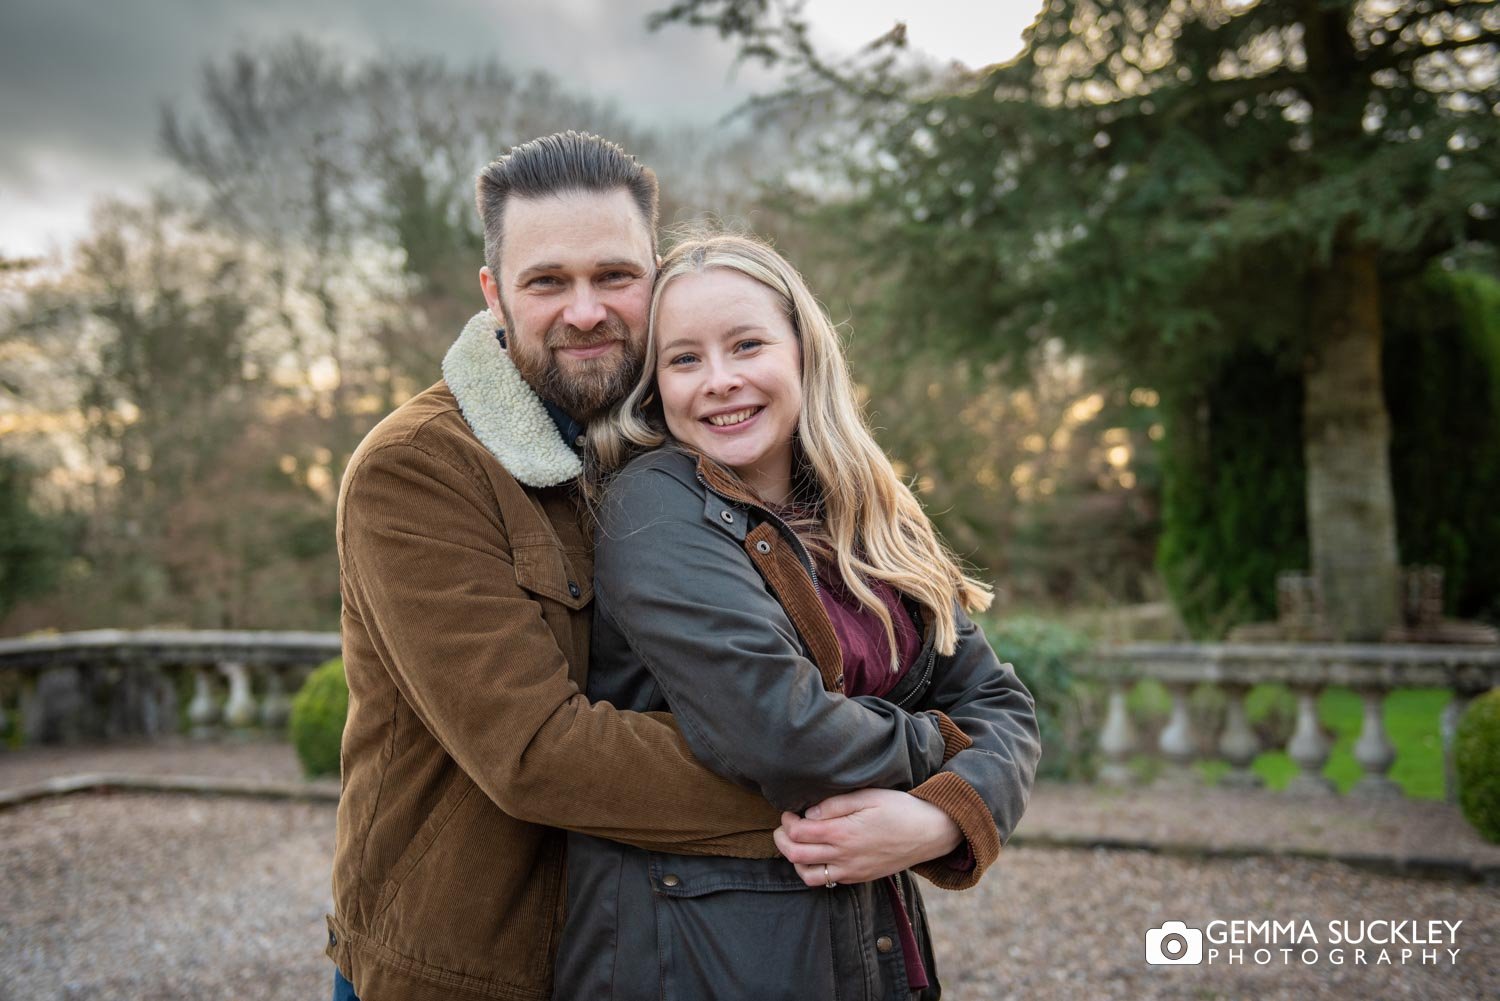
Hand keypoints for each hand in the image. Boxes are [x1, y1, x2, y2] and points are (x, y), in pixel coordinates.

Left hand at [774, 788, 962, 886]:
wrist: (930, 833)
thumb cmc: (901, 809)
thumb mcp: (868, 796)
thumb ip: (835, 805)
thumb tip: (809, 813)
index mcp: (843, 833)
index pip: (798, 833)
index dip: (786, 821)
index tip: (788, 811)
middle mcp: (843, 856)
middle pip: (796, 855)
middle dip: (782, 839)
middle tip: (784, 826)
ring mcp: (851, 871)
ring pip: (807, 875)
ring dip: (795, 859)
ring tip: (797, 842)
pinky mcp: (859, 877)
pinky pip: (826, 881)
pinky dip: (813, 870)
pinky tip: (817, 854)